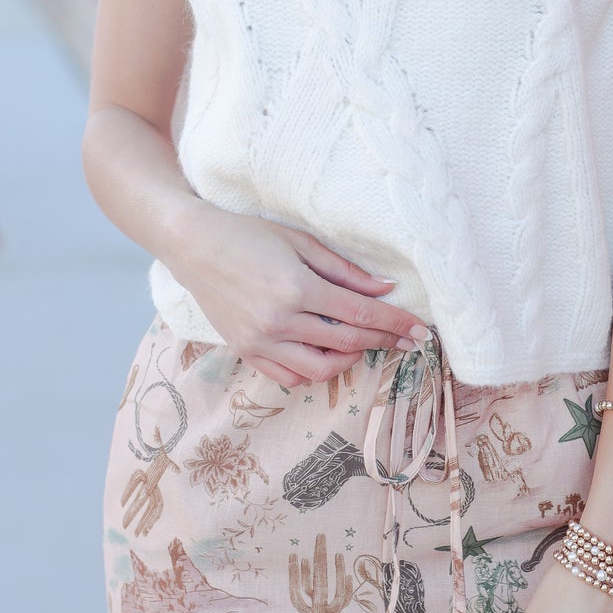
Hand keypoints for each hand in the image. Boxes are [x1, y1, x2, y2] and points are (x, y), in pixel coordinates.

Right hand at [167, 206, 431, 387]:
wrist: (193, 245)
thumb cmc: (248, 235)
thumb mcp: (300, 241)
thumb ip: (344, 270)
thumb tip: (385, 290)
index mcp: (296, 287)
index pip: (359, 314)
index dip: (394, 324)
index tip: (420, 330)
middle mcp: (279, 321)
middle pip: (346, 342)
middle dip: (383, 342)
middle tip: (407, 341)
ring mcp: (260, 341)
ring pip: (320, 370)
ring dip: (349, 360)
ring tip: (361, 344)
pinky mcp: (246, 351)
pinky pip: (289, 377)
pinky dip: (312, 371)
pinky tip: (323, 353)